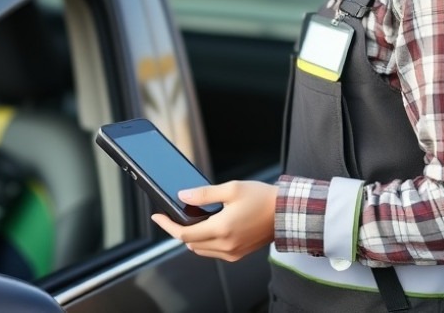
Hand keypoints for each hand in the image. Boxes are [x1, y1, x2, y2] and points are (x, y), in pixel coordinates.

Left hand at [151, 180, 277, 261]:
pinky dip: (204, 242)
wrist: (285, 213)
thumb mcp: (231, 189)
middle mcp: (225, 244)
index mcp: (221, 229)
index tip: (157, 217)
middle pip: (189, 243)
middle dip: (178, 229)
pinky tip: (207, 227)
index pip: (184, 233)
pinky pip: (213, 252)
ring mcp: (232, 252)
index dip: (167, 225)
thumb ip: (204, 194)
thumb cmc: (262, 199)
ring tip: (191, 219)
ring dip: (191, 237)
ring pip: (200, 249)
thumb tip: (182, 196)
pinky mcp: (238, 254)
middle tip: (173, 215)